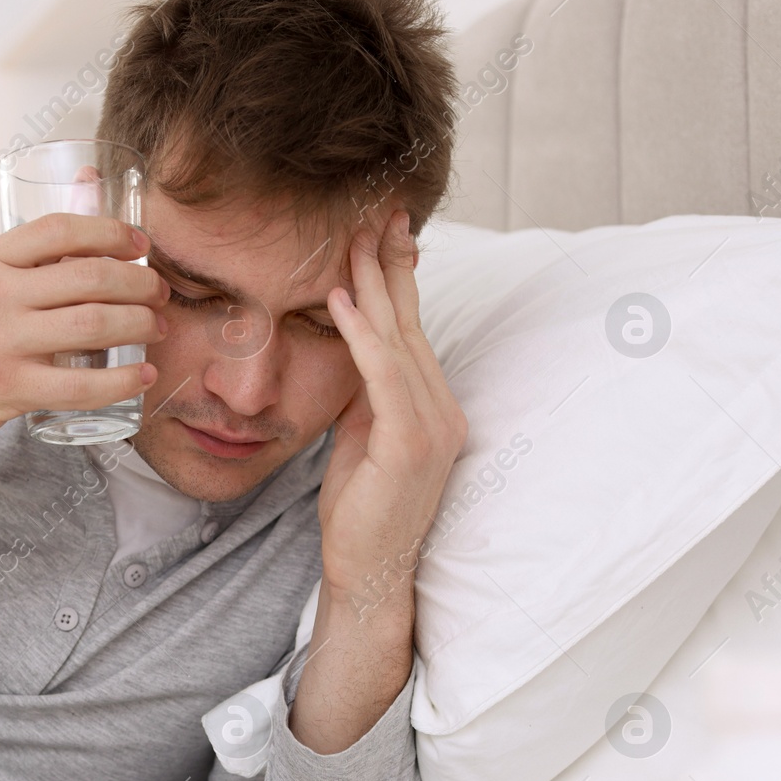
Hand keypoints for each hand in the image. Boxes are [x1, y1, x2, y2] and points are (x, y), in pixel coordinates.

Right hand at [0, 214, 168, 476]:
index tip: (139, 243)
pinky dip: (122, 380)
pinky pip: (80, 385)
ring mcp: (0, 343)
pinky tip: (143, 375)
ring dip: (140, 324)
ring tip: (157, 328)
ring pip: (93, 325)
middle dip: (139, 282)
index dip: (110, 231)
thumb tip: (84, 234)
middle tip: (159, 292)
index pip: (59, 230)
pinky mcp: (7, 389)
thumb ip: (17, 265)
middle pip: (89, 276)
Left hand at [291, 210, 466, 752]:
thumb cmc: (359, 510)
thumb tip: (350, 347)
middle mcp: (441, 407)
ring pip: (399, 340)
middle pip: (411, 321)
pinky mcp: (411, 446)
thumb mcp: (359, 436)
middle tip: (379, 207)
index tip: (382, 229)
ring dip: (374, 285)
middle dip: (392, 263)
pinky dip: (362, 337)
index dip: (397, 276)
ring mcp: (433, 426)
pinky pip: (384, 378)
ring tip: (355, 238)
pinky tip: (339, 301)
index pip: (411, 326)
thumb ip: (364, 392)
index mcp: (430, 403)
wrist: (368, 574)